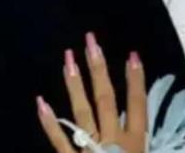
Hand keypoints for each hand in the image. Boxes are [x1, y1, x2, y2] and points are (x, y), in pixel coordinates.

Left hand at [37, 32, 146, 152]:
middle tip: (91, 43)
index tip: (132, 55)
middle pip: (105, 99)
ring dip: (75, 85)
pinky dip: (49, 122)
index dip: (136, 79)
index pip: (136, 104)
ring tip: (69, 60)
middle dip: (99, 70)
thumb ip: (142, 143)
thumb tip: (140, 121)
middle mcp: (112, 139)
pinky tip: (41, 103)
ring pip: (82, 113)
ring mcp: (89, 148)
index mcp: (135, 141)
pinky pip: (58, 140)